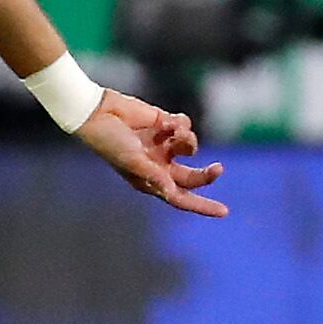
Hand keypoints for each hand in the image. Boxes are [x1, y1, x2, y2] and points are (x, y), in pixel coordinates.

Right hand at [74, 89, 227, 217]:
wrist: (99, 112)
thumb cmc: (110, 142)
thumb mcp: (133, 163)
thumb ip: (155, 176)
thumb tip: (172, 193)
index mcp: (151, 181)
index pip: (180, 197)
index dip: (202, 205)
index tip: (224, 211)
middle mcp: (159, 165)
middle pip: (192, 176)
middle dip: (206, 174)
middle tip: (219, 168)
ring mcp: (162, 145)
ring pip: (191, 146)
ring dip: (187, 140)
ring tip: (173, 131)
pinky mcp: (165, 124)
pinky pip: (185, 125)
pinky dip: (180, 123)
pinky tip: (166, 121)